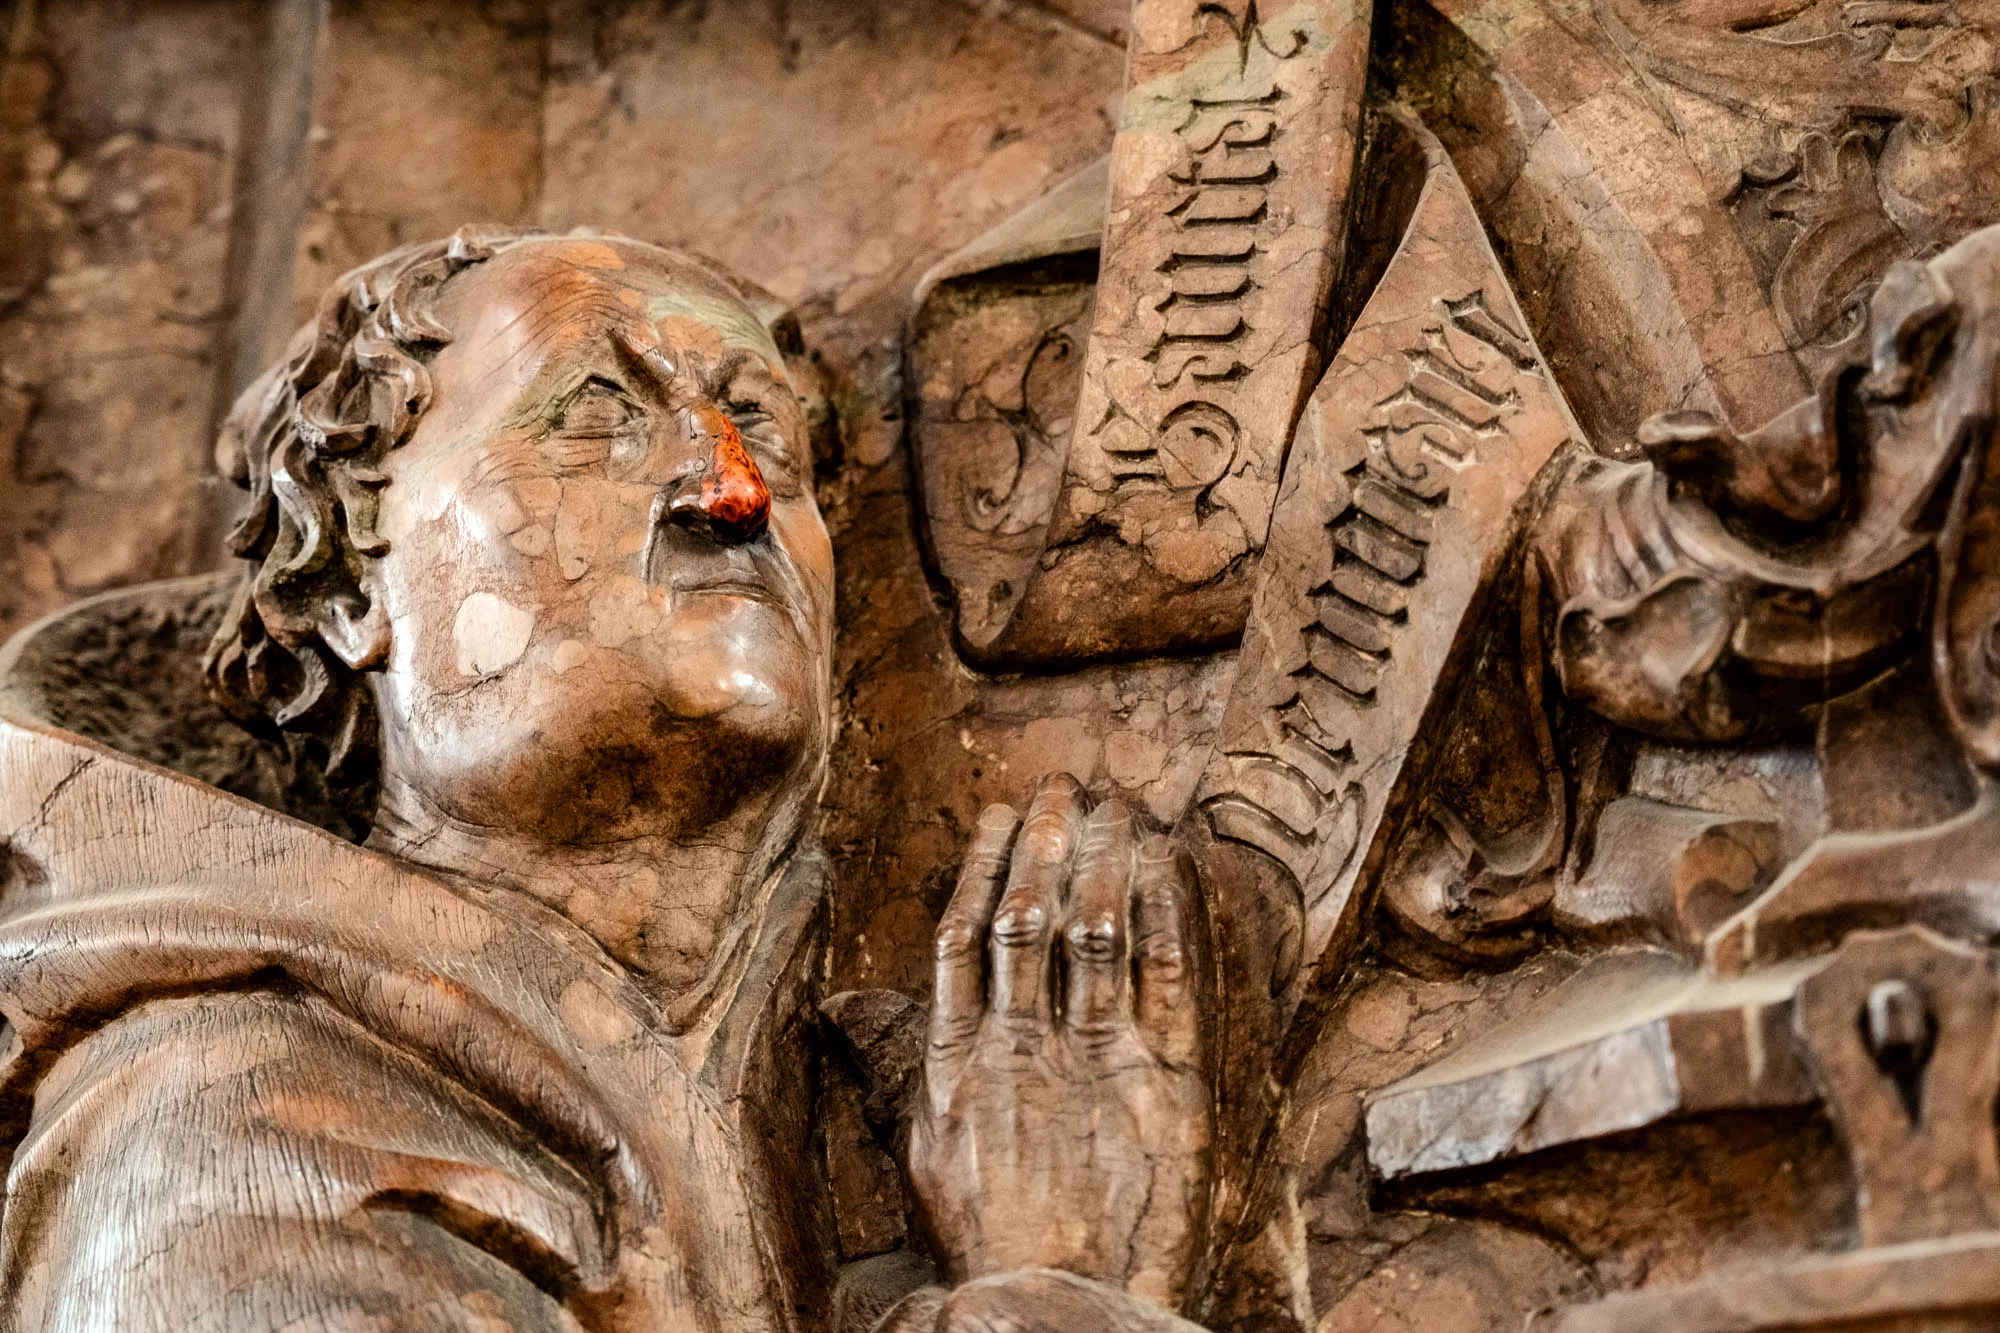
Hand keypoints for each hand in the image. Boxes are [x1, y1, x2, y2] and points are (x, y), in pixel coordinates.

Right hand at [906, 774, 1212, 1312]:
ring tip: (1117, 806)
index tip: (1000, 812)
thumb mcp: (921, 1154)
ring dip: (1104, 859)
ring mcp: (1092, 1060)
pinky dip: (1163, 914)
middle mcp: (1021, 1044)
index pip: (962, 931)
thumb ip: (890, 1069)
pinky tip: (1166, 868)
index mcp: (956, 1058)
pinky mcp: (1160, 1082)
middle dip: (1047, 840)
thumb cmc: (990, 1236)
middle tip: (1065, 784)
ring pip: (1092, 930)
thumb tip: (837, 1013)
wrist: (1061, 1302)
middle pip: (1029, 914)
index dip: (985, 863)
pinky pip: (1162, 976)